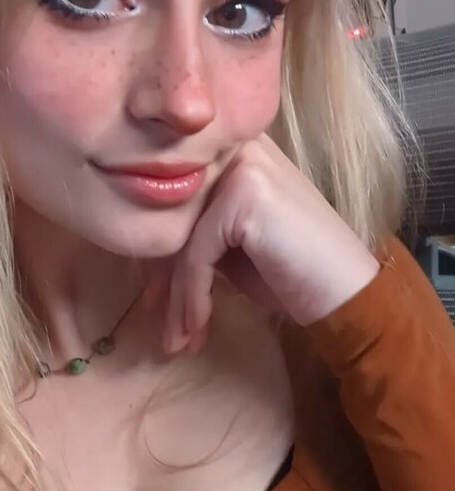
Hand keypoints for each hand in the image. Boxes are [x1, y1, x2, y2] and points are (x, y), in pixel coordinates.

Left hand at [145, 133, 380, 353]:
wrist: (348, 292)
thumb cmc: (293, 273)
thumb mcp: (232, 246)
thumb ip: (194, 231)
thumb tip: (142, 250)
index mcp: (232, 152)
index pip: (175, 202)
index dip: (160, 257)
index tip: (156, 304)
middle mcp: (237, 148)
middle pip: (172, 219)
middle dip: (163, 282)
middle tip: (165, 331)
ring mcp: (242, 167)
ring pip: (181, 240)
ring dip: (177, 300)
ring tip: (176, 342)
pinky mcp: (245, 195)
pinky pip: (197, 254)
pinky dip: (193, 298)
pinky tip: (196, 329)